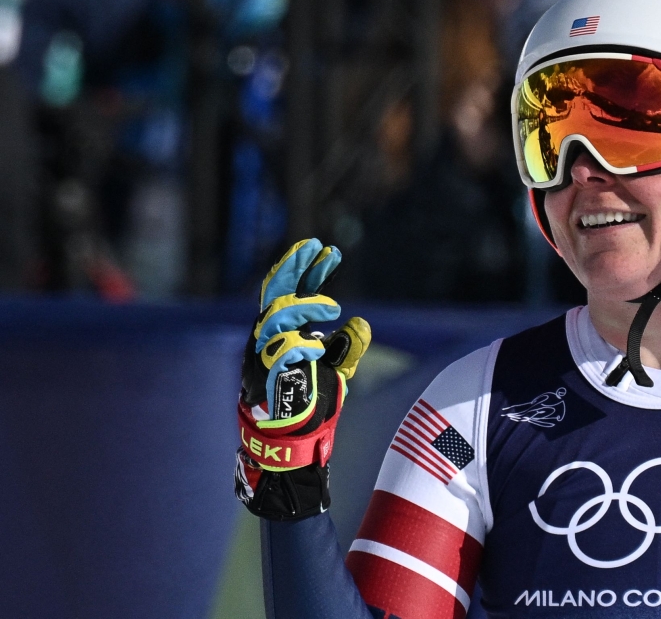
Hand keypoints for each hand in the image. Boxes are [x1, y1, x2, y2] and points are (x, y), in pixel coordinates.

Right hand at [235, 239, 370, 519]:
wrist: (292, 448)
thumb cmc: (310, 408)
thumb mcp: (338, 373)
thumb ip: (348, 349)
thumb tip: (361, 323)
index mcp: (282, 336)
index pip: (290, 293)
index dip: (306, 270)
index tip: (326, 250)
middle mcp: (267, 342)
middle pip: (275, 294)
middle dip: (296, 269)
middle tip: (319, 250)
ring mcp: (262, 359)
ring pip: (275, 317)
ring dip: (305, 306)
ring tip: (332, 308)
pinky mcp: (266, 380)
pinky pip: (279, 354)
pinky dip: (300, 346)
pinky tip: (320, 346)